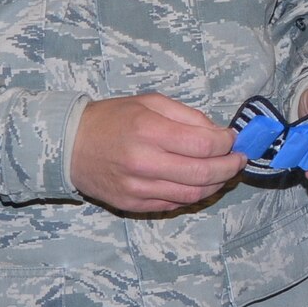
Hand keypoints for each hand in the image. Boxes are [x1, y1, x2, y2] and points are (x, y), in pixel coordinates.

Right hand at [71, 93, 243, 212]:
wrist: (68, 146)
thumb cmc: (111, 119)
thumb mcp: (149, 102)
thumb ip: (187, 115)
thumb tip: (217, 133)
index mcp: (149, 130)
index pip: (204, 145)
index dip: (226, 144)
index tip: (232, 139)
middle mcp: (144, 162)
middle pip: (203, 173)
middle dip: (230, 167)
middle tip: (239, 160)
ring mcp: (138, 187)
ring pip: (193, 194)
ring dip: (217, 184)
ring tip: (225, 173)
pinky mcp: (133, 204)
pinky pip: (175, 204)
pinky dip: (195, 195)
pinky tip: (202, 183)